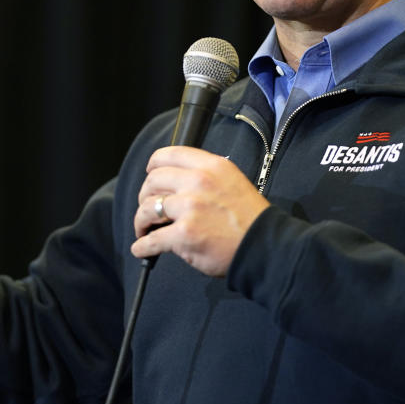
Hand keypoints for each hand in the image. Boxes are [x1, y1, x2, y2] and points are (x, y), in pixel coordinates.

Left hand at [130, 146, 269, 275]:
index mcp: (211, 166)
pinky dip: (142, 246)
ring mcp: (190, 208)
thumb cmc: (250, 219)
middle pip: (153, 181)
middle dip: (144, 196)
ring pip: (147, 209)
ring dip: (140, 221)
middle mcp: (199, 182)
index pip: (169, 154)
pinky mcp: (184, 234)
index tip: (150, 175)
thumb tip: (177, 182)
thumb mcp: (232, 181)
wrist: (264, 246)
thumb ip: (206, 176)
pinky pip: (151, 239)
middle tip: (147, 208)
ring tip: (144, 230)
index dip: (153, 166)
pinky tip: (142, 248)